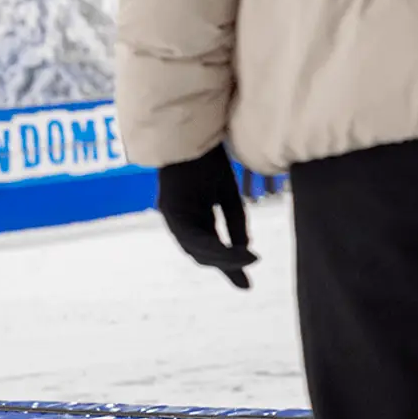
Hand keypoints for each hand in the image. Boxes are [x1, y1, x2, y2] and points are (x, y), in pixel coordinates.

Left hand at [156, 144, 257, 287]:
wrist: (192, 131)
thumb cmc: (208, 159)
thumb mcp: (228, 195)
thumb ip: (234, 223)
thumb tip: (245, 252)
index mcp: (191, 216)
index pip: (208, 247)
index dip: (227, 265)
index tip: (246, 286)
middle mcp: (178, 219)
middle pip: (200, 253)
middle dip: (224, 267)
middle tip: (246, 283)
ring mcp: (172, 215)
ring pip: (195, 249)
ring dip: (221, 259)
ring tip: (247, 262)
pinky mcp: (170, 209)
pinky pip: (191, 236)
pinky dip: (213, 246)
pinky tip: (233, 250)